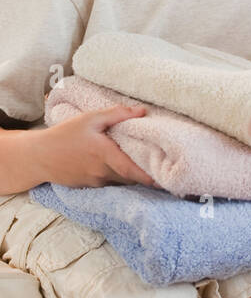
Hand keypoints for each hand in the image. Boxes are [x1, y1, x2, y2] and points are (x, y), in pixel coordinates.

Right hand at [35, 106, 157, 188]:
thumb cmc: (64, 134)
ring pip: (119, 182)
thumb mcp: (90, 118)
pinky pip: (107, 184)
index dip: (149, 177)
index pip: (132, 171)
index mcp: (105, 155)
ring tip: (143, 168)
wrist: (38, 156)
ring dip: (129, 176)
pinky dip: (116, 178)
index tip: (165, 180)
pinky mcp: (88, 187)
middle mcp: (101, 172)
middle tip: (160, 168)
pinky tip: (117, 168)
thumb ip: (117, 114)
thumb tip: (142, 111)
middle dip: (144, 175)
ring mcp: (94, 182)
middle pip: (129, 178)